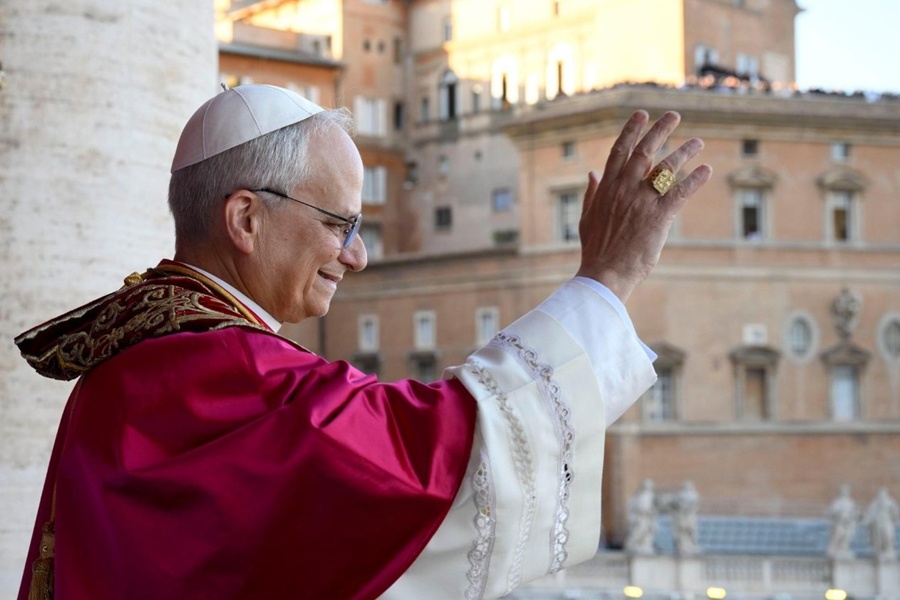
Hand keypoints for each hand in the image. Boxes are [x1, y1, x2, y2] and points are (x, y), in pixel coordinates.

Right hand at [575, 110, 711, 301]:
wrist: (605, 273)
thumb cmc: (596, 249)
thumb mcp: (587, 217)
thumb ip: (591, 192)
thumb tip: (592, 173)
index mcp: (607, 188)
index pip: (620, 151)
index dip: (631, 130)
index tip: (642, 115)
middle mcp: (625, 189)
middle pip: (645, 151)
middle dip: (659, 130)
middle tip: (673, 115)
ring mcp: (642, 201)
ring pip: (666, 168)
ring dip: (684, 152)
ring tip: (697, 142)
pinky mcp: (659, 216)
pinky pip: (681, 192)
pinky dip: (695, 179)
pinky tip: (706, 170)